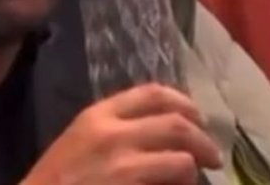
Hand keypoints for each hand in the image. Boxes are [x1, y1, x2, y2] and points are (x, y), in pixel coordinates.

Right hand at [23, 84, 221, 184]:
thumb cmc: (56, 179)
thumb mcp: (80, 140)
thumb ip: (116, 128)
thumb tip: (163, 130)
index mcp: (98, 115)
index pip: (153, 94)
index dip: (184, 103)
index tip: (197, 116)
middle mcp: (113, 135)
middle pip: (176, 125)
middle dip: (203, 140)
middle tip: (213, 155)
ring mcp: (123, 169)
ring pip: (182, 162)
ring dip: (193, 172)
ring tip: (192, 178)